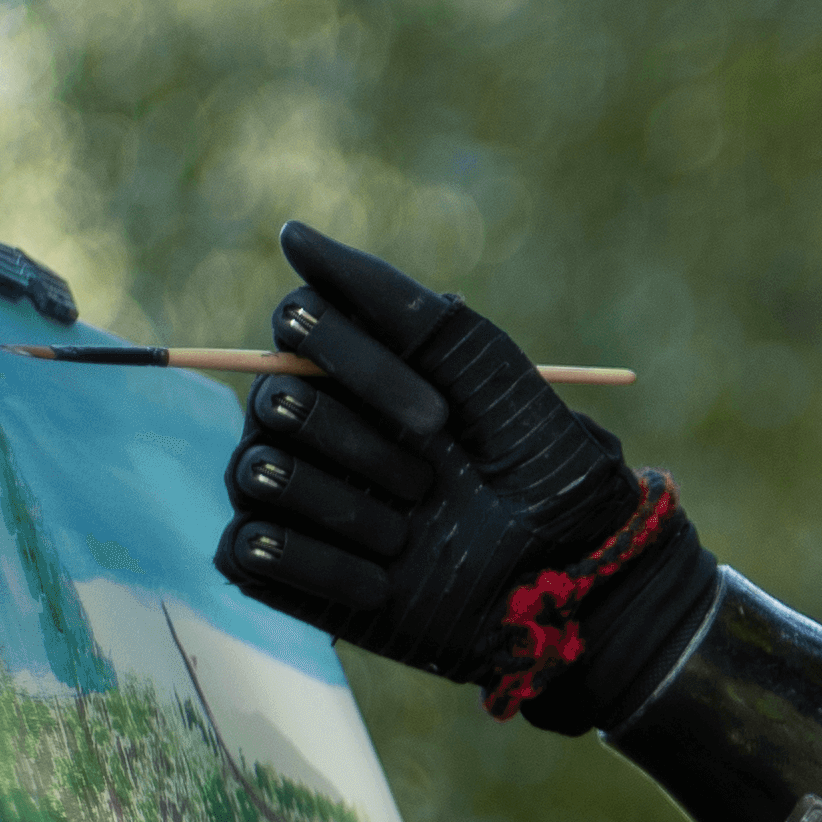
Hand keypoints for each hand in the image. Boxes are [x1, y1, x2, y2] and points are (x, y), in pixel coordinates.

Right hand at [212, 222, 717, 733]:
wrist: (575, 587)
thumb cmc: (549, 478)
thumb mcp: (496, 383)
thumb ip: (406, 309)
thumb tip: (292, 234)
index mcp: (366, 367)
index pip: (299, 320)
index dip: (357, 361)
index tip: (439, 415)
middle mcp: (320, 424)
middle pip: (273, 397)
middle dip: (360, 441)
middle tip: (434, 480)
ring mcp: (298, 496)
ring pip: (255, 470)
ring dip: (344, 504)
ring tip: (410, 535)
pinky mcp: (287, 570)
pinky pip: (246, 549)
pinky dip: (317, 564)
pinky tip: (383, 582)